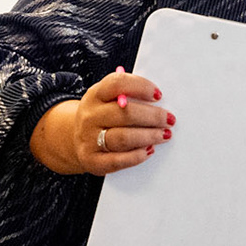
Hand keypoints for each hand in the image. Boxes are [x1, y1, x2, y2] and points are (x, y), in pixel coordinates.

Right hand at [30, 67, 173, 175]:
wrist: (75, 140)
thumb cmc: (103, 117)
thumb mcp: (108, 100)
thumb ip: (129, 96)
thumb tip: (159, 100)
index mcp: (95, 95)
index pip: (117, 84)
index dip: (141, 87)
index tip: (158, 95)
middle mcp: (89, 116)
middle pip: (125, 113)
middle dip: (153, 116)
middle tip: (169, 119)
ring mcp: (88, 139)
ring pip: (123, 138)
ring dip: (149, 136)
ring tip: (165, 134)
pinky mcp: (92, 161)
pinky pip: (118, 160)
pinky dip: (137, 156)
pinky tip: (149, 150)